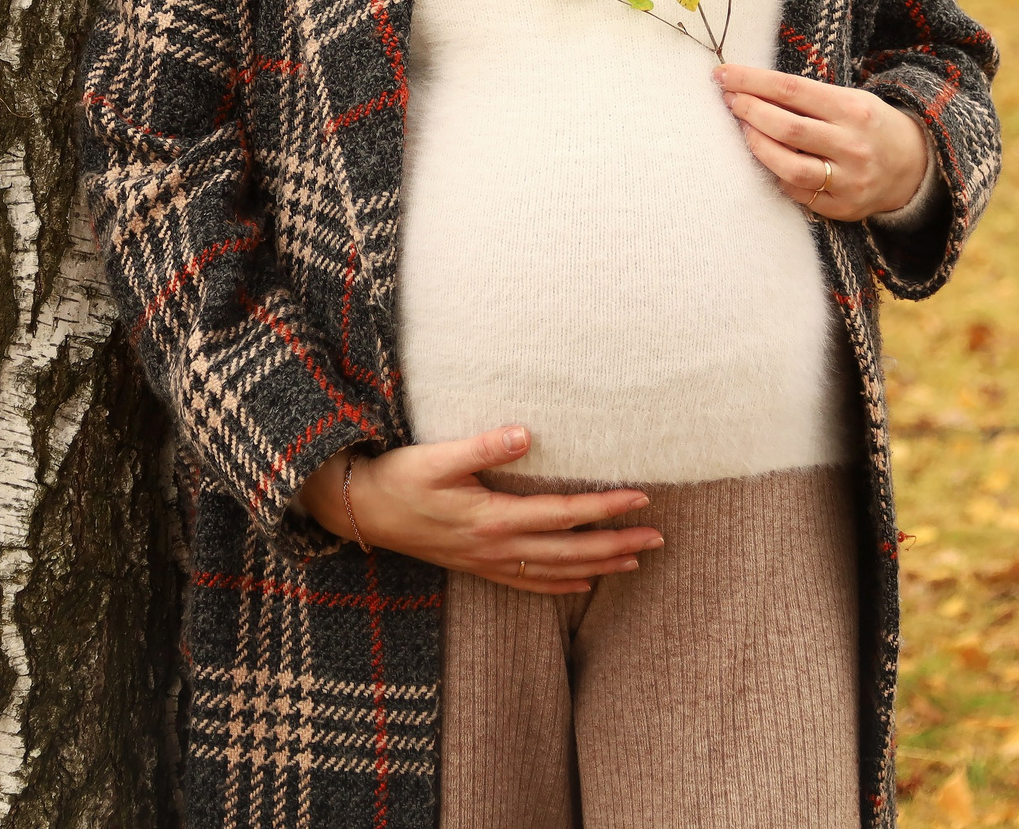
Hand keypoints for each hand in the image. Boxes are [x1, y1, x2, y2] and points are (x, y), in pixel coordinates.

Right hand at [297, 426, 662, 593]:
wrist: (359, 511)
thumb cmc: (399, 478)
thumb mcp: (437, 456)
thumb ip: (483, 446)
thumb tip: (527, 433)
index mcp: (492, 517)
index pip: (563, 515)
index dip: (604, 507)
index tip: (641, 499)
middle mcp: (495, 546)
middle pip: (570, 550)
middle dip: (616, 544)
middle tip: (658, 538)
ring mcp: (487, 561)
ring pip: (555, 570)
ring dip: (598, 566)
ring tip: (635, 560)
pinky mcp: (476, 566)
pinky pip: (527, 582)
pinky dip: (559, 585)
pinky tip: (582, 584)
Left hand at [715, 62, 928, 219]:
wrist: (913, 166)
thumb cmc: (869, 125)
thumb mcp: (849, 99)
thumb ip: (806, 98)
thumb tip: (748, 88)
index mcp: (854, 110)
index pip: (791, 90)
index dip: (751, 81)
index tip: (724, 74)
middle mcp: (852, 145)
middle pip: (786, 128)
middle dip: (749, 110)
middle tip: (729, 100)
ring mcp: (848, 181)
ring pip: (788, 166)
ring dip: (756, 145)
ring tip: (743, 129)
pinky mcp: (842, 208)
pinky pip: (796, 193)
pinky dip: (776, 174)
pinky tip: (768, 159)